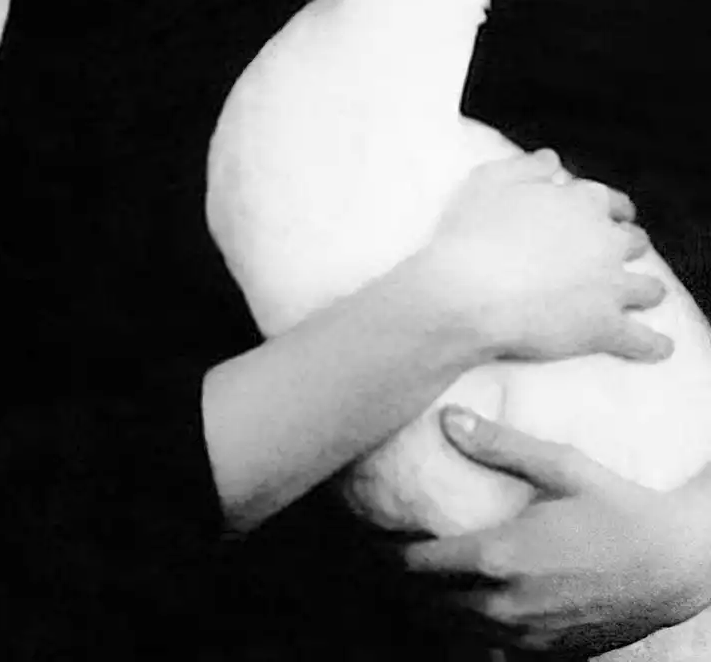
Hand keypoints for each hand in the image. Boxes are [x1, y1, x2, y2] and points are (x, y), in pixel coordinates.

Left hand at [400, 407, 710, 653]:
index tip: (375, 531)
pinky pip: (492, 649)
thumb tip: (447, 418)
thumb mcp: (563, 466)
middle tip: (388, 553)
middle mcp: (504, 604)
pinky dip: (470, 631)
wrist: (681, 565)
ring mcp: (527, 635)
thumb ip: (500, 445)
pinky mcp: (550, 652)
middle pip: (426, 601)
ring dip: (431, 606)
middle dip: (401, 579)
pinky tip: (467, 606)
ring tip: (419, 579)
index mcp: (497, 558)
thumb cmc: (622, 509)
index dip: (387, 549)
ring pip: (454, 629)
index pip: (415, 563)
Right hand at [420, 149, 670, 366]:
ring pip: (649, 288)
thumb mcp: (488, 182)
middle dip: (626, 246)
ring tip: (640, 296)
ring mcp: (611, 286)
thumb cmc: (471, 234)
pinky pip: (644, 341)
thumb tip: (551, 160)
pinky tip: (659, 346)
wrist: (467, 293)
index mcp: (582, 202)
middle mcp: (606, 240)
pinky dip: (654, 345)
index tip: (605, 217)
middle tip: (610, 255)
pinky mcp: (606, 327)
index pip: (611, 202)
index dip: (609, 210)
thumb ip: (526, 167)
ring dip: (645, 290)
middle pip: (634, 241)